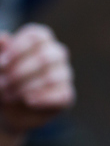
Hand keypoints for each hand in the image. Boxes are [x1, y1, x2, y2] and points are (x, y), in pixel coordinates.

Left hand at [0, 25, 75, 145]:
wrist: (9, 109)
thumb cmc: (4, 80)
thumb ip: (0, 51)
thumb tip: (4, 38)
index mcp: (41, 40)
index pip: (37, 37)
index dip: (18, 49)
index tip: (2, 63)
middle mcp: (56, 54)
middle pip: (44, 57)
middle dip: (19, 72)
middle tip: (1, 84)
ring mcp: (64, 74)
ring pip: (51, 77)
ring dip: (25, 87)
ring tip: (9, 95)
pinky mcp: (66, 95)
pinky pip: (60, 95)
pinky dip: (42, 98)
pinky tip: (28, 101)